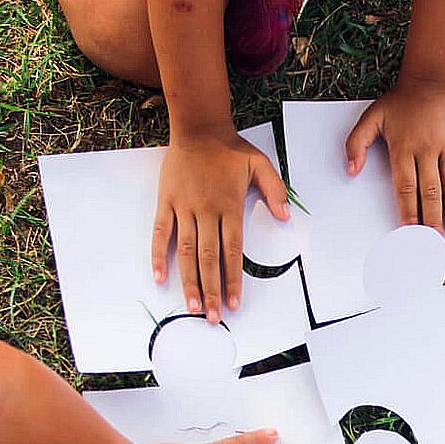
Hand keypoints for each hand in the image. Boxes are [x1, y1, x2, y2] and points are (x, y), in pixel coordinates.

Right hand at [153, 127, 288, 322]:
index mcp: (230, 207)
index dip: (233, 280)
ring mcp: (184, 207)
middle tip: (212, 317)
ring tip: (192, 306)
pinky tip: (160, 277)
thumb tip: (287, 217)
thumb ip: (275, 191)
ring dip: (188, 280)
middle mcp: (206, 211)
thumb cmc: (230, 150)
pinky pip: (160, 232)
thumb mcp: (261, 165)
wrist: (197, 126)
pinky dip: (158, 255)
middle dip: (211, 290)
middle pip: (208, 258)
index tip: (234, 304)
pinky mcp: (167, 201)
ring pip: (185, 250)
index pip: (232, 253)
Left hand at [345, 78, 444, 240]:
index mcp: (404, 149)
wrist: (430, 76)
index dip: (407, 211)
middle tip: (433, 242)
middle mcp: (427, 150)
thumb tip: (350, 170)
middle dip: (431, 219)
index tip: (409, 232)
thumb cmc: (401, 100)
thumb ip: (356, 144)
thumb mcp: (372, 118)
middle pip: (429, 191)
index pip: (405, 187)